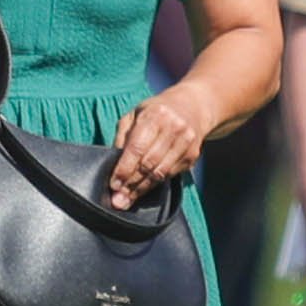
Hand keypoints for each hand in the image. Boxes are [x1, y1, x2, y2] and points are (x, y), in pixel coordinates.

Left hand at [105, 87, 217, 211]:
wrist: (192, 107)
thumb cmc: (156, 112)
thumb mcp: (134, 116)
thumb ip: (123, 138)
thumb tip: (113, 164)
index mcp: (155, 115)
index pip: (137, 147)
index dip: (124, 169)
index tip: (114, 184)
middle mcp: (173, 128)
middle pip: (148, 163)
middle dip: (131, 183)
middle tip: (118, 198)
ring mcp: (186, 142)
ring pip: (160, 173)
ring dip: (142, 188)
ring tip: (128, 198)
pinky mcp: (193, 155)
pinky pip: (170, 175)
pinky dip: (155, 184)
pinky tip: (144, 189)